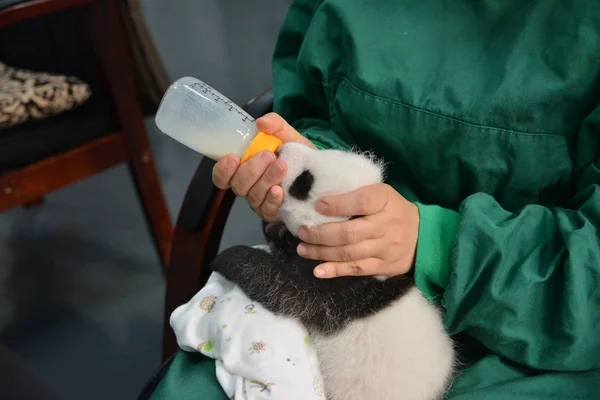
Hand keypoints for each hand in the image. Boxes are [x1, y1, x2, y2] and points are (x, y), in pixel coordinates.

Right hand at [212, 112, 314, 221]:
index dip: (223, 169)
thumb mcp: (287, 135)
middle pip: (238, 185)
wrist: (317, 170)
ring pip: (253, 196)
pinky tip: (279, 190)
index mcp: (243, 168)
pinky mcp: (273, 211)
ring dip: (266, 180)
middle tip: (268, 155)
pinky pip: (267, 209)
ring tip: (281, 166)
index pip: (221, 176)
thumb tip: (261, 123)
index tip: (234, 157)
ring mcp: (259, 201)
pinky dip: (272, 199)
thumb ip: (275, 124)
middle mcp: (248, 186)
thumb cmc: (295, 153)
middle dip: (251, 170)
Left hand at [295, 184, 419, 277]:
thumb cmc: (393, 210)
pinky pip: (356, 269)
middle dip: (320, 234)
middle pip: (349, 232)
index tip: (317, 205)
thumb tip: (320, 201)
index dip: (337, 205)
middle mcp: (386, 225)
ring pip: (349, 253)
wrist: (424, 237)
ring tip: (303, 249)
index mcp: (384, 200)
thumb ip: (356, 195)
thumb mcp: (381, 194)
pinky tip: (318, 270)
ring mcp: (386, 248)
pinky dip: (335, 271)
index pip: (360, 202)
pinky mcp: (384, 266)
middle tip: (301, 232)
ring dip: (321, 252)